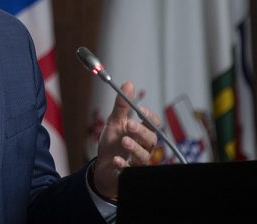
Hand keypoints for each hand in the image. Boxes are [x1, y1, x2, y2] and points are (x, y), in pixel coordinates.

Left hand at [93, 81, 159, 199]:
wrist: (102, 166)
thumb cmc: (112, 143)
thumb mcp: (114, 122)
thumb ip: (122, 106)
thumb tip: (129, 83)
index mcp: (142, 132)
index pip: (154, 124)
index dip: (150, 117)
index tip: (140, 110)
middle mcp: (144, 147)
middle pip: (151, 139)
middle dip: (141, 131)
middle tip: (129, 125)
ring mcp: (138, 161)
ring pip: (144, 155)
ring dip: (134, 148)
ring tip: (124, 140)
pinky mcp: (129, 173)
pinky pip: (130, 171)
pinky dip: (124, 165)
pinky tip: (116, 160)